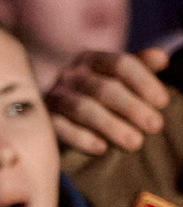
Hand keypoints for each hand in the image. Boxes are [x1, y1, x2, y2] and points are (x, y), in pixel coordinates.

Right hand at [49, 46, 170, 154]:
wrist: (58, 112)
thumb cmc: (99, 94)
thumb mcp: (118, 77)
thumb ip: (141, 66)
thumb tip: (161, 58)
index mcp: (93, 59)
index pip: (121, 64)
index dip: (144, 82)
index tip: (162, 102)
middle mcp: (71, 74)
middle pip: (104, 88)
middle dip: (132, 108)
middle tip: (155, 126)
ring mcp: (54, 97)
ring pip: (83, 109)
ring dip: (111, 126)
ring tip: (135, 142)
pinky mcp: (43, 119)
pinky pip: (60, 128)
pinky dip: (81, 138)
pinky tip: (101, 148)